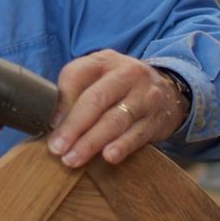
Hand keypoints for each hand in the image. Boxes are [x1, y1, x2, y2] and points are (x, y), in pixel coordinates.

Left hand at [46, 50, 189, 167]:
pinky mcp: (156, 119)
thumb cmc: (121, 87)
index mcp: (104, 61)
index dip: (61, 101)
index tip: (50, 124)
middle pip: (95, 100)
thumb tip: (54, 122)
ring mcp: (144, 96)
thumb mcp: (100, 77)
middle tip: (57, 148)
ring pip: (114, 120)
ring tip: (73, 159)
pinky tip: (108, 157)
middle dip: (73, 126)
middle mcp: (126, 74)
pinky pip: (136, 134)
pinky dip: (122, 146)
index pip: (76, 75)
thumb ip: (76, 92)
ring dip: (91, 142)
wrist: (169, 91)